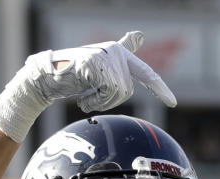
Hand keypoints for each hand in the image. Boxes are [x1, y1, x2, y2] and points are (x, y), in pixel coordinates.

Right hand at [45, 31, 176, 112]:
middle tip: (91, 97)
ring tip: (85, 95)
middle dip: (110, 101)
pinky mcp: (96, 64)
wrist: (47, 78)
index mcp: (119, 53)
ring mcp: (106, 56)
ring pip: (118, 93)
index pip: (144, 72)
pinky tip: (82, 97)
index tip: (172, 103)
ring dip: (100, 102)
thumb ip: (121, 59)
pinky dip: (94, 101)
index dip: (159, 88)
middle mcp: (115, 51)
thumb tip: (139, 34)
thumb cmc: (74, 77)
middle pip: (128, 91)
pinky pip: (107, 92)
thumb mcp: (101, 70)